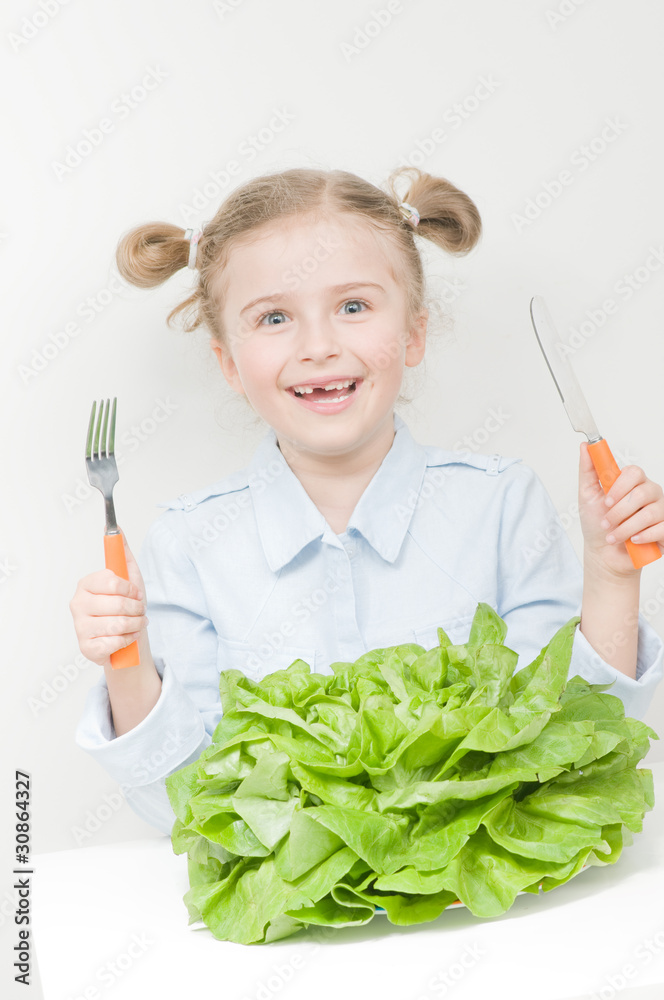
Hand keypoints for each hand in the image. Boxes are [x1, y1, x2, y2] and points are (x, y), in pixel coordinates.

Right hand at [69, 528, 149, 668]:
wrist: (127, 639)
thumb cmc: (127, 608)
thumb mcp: (129, 577)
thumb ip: (122, 553)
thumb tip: (116, 527)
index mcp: (86, 584)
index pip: (112, 581)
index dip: (130, 589)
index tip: (135, 593)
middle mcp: (78, 604)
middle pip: (118, 605)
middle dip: (137, 609)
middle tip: (139, 611)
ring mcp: (80, 627)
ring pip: (118, 625)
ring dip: (136, 625)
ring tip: (137, 624)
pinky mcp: (86, 648)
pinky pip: (115, 642)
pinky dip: (128, 640)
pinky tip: (127, 637)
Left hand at [579, 442, 663, 578]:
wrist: (603, 554)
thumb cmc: (596, 524)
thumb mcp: (587, 496)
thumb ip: (588, 470)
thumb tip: (585, 446)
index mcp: (632, 483)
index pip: (635, 472)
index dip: (620, 487)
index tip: (606, 501)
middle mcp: (649, 493)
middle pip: (642, 493)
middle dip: (619, 511)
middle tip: (606, 522)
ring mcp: (660, 511)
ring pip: (650, 513)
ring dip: (625, 528)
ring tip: (613, 537)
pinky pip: (661, 528)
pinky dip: (643, 537)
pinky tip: (633, 541)